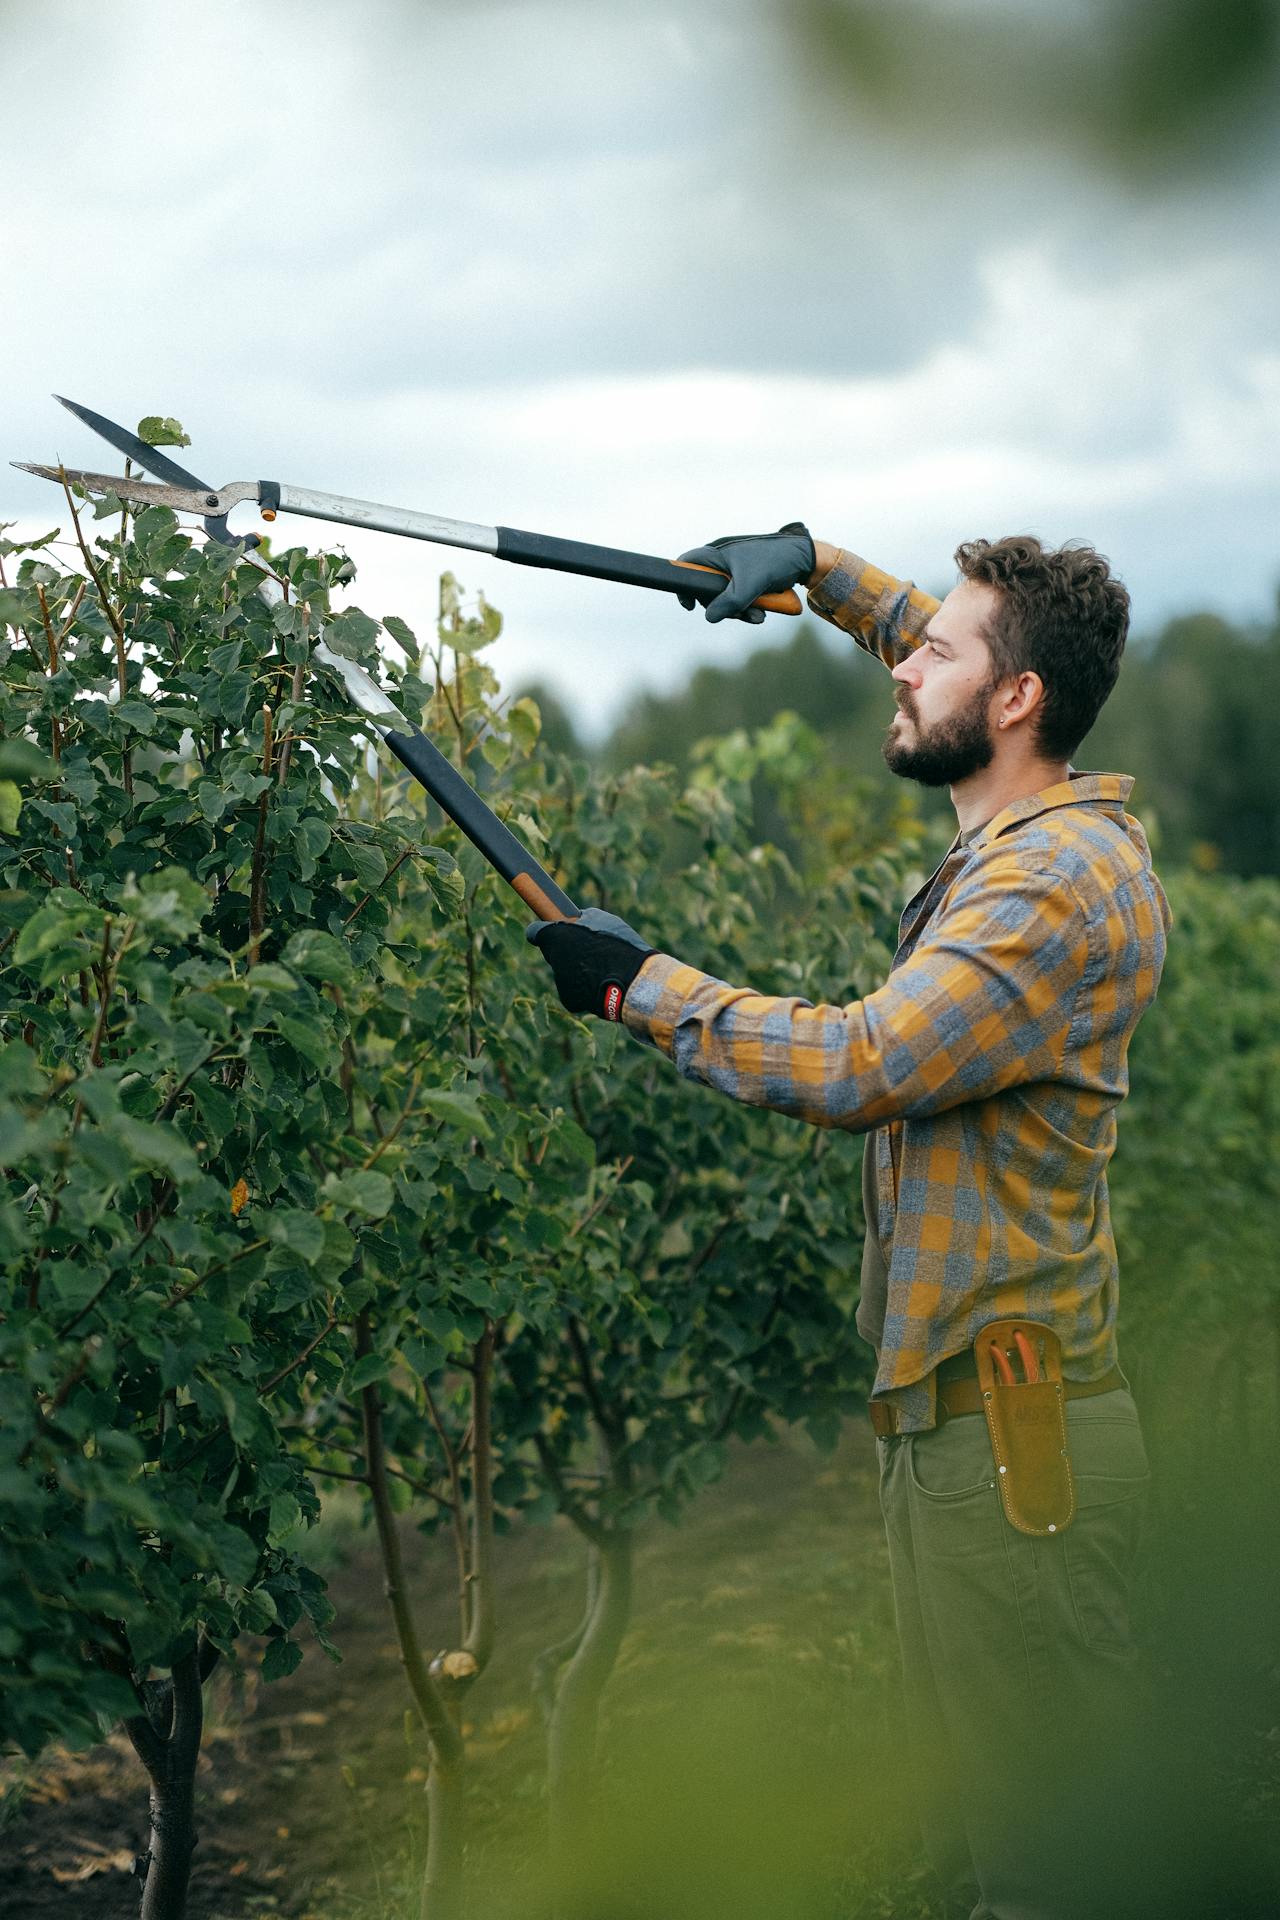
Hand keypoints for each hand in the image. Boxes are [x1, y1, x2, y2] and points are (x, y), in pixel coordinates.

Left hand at [525, 906, 655, 1020]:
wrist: (631, 982)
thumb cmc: (620, 948)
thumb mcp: (606, 921)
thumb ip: (585, 918)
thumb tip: (579, 917)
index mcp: (556, 936)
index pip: (536, 932)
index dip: (545, 932)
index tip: (552, 932)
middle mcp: (553, 958)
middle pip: (555, 953)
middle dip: (568, 952)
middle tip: (590, 951)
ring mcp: (559, 980)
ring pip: (567, 973)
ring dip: (581, 970)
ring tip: (605, 969)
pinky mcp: (568, 999)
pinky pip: (575, 991)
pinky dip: (586, 988)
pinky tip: (603, 984)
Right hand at [676, 522, 815, 624]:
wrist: (806, 558)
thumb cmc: (775, 561)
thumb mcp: (749, 584)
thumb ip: (728, 603)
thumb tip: (709, 618)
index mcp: (717, 553)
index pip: (687, 564)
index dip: (683, 584)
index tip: (690, 605)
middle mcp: (724, 560)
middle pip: (707, 590)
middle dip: (722, 607)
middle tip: (736, 614)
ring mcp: (737, 570)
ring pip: (726, 598)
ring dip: (740, 611)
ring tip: (758, 616)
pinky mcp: (750, 579)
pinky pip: (741, 598)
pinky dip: (749, 608)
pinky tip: (763, 613)